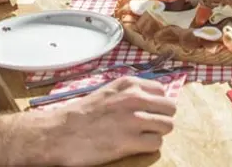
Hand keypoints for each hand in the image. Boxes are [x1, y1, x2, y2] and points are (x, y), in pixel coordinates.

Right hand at [46, 77, 176, 165]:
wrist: (60, 133)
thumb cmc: (82, 114)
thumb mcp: (109, 92)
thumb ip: (130, 92)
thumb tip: (152, 99)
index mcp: (129, 84)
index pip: (162, 91)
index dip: (156, 104)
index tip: (148, 112)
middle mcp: (135, 97)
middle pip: (170, 108)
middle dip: (161, 118)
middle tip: (148, 127)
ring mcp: (133, 119)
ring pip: (167, 126)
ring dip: (157, 133)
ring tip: (142, 137)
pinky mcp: (129, 141)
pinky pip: (156, 144)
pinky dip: (149, 147)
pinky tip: (135, 146)